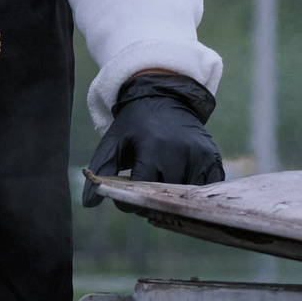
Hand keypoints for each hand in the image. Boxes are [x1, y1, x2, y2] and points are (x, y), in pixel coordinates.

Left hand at [82, 72, 222, 203]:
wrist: (163, 97)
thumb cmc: (134, 124)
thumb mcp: (113, 143)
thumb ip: (102, 171)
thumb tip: (89, 203)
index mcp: (152, 148)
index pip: (143, 190)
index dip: (132, 201)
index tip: (127, 197)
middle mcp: (179, 152)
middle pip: (166, 196)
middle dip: (152, 202)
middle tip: (143, 195)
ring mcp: (199, 154)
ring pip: (187, 195)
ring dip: (173, 198)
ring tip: (160, 188)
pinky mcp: (212, 157)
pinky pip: (206, 187)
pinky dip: (194, 191)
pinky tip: (181, 184)